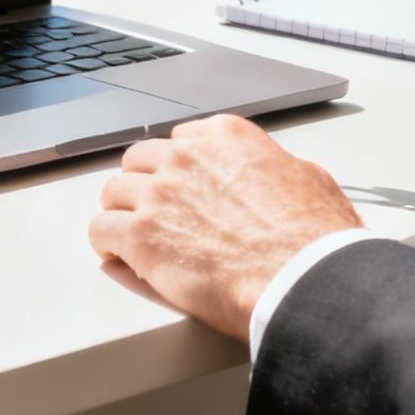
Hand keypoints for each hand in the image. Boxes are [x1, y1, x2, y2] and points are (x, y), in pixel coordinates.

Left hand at [87, 114, 361, 340]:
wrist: (302, 278)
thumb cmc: (313, 238)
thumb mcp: (306, 177)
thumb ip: (272, 167)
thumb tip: (271, 175)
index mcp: (226, 137)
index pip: (180, 140)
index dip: (177, 169)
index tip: (179, 188)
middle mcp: (186, 157)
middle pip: (139, 161)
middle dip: (144, 187)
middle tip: (153, 214)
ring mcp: (159, 194)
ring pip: (113, 192)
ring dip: (123, 214)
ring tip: (133, 238)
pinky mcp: (140, 235)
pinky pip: (101, 231)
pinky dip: (108, 246)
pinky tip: (119, 257)